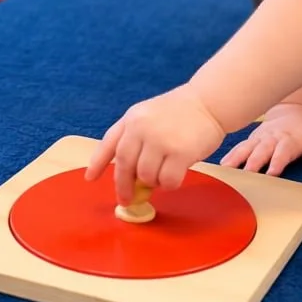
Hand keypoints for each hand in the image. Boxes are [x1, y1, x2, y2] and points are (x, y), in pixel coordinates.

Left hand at [87, 85, 226, 203]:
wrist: (210, 101)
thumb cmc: (182, 112)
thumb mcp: (150, 114)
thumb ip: (136, 138)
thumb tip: (130, 176)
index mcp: (132, 118)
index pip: (109, 143)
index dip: (97, 163)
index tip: (90, 178)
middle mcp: (142, 128)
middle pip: (124, 166)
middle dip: (123, 186)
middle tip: (127, 199)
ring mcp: (160, 140)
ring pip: (146, 176)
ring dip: (153, 182)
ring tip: (164, 173)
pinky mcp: (180, 152)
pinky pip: (167, 181)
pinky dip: (170, 184)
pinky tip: (177, 174)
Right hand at [220, 102, 301, 176]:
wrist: (293, 109)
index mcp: (289, 139)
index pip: (282, 152)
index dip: (277, 162)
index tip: (272, 173)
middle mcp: (271, 139)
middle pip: (260, 151)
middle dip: (253, 163)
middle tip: (246, 176)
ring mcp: (259, 138)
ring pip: (246, 149)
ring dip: (236, 160)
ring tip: (227, 171)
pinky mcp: (251, 140)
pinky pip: (239, 147)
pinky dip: (230, 156)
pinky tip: (221, 166)